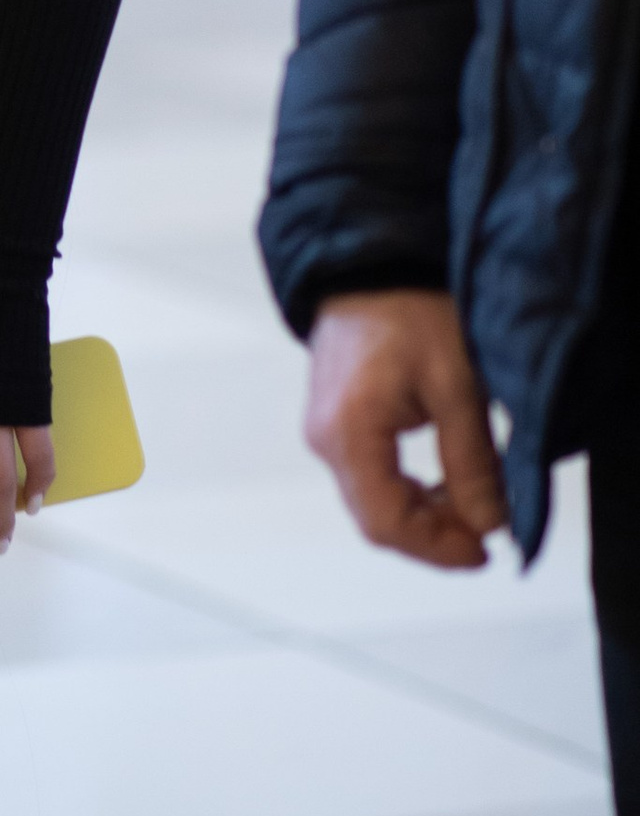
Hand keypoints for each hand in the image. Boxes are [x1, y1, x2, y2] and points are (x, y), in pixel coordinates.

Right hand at [304, 287, 504, 570]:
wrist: (370, 262)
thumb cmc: (408, 309)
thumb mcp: (457, 385)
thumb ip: (472, 461)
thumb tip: (490, 524)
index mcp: (347, 433)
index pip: (387, 523)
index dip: (438, 549)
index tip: (484, 553)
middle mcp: (325, 440)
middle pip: (378, 519)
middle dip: (436, 535)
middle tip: (489, 532)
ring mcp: (325, 431)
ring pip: (375, 500)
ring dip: (426, 513)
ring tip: (475, 501)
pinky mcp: (335, 422)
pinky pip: (369, 475)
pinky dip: (409, 490)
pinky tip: (445, 480)